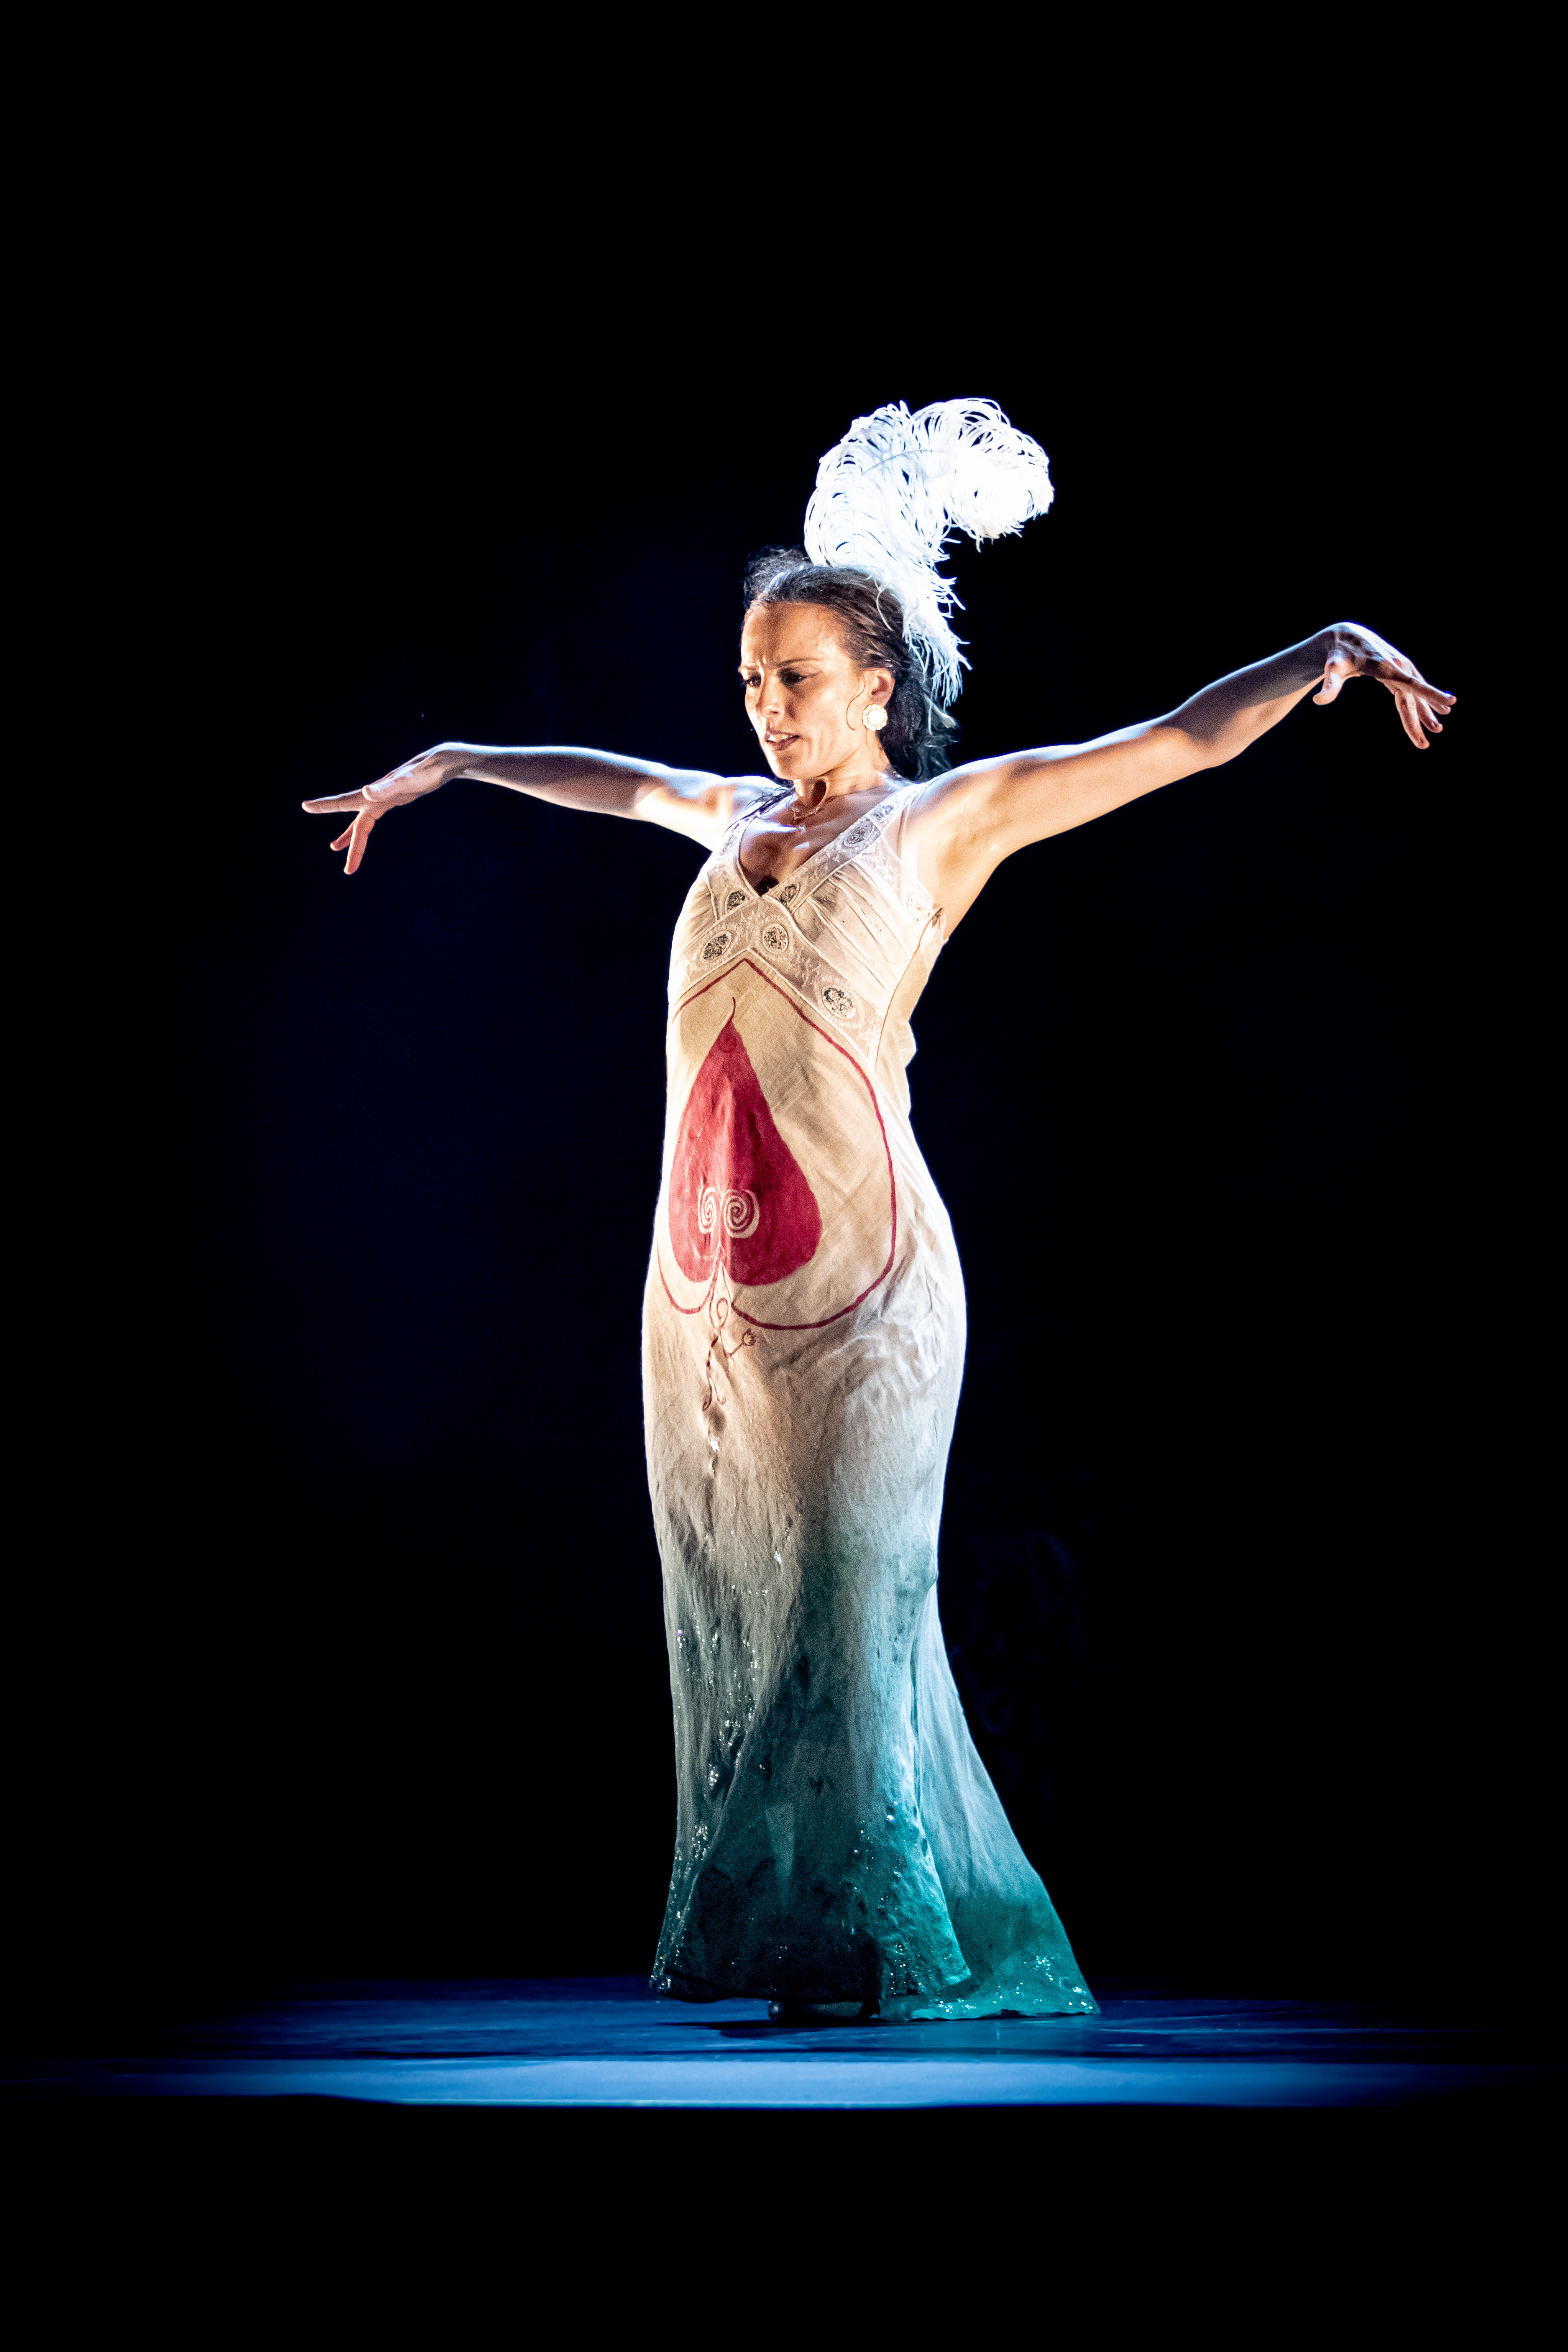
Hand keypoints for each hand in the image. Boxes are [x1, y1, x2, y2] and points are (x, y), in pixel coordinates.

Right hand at [302, 745, 461, 873]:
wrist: (442, 763)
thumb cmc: (426, 772)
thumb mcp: (407, 782)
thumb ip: (386, 788)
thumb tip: (367, 790)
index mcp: (374, 795)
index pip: (344, 802)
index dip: (324, 806)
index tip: (306, 806)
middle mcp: (376, 796)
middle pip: (358, 825)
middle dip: (351, 845)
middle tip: (348, 871)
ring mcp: (385, 798)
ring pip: (363, 821)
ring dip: (352, 836)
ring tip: (336, 848)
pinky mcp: (395, 799)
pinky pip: (374, 816)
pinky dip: (367, 824)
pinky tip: (365, 828)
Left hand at [1313, 625, 1454, 749]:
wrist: (1345, 636)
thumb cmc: (1338, 655)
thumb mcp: (1332, 669)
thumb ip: (1330, 686)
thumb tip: (1319, 700)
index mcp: (1387, 668)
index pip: (1412, 684)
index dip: (1430, 695)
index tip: (1448, 703)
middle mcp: (1398, 667)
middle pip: (1414, 696)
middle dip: (1423, 716)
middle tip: (1433, 735)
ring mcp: (1401, 667)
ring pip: (1415, 694)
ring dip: (1426, 712)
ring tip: (1435, 729)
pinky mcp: (1399, 670)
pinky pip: (1412, 689)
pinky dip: (1421, 701)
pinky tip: (1431, 713)